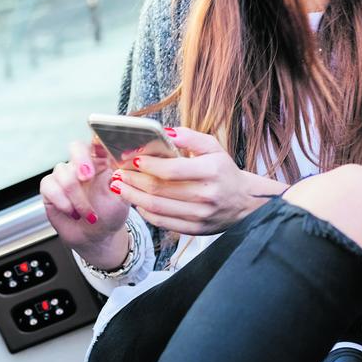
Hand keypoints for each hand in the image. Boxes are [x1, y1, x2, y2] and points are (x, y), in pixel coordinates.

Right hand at [40, 139, 128, 254]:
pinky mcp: (50, 188)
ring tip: (89, 215)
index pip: (98, 143)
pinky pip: (49, 186)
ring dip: (77, 197)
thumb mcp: (121, 200)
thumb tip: (116, 168)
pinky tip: (72, 212)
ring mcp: (65, 175)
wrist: (95, 237)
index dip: (97, 141)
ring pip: (63, 172)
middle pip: (75, 147)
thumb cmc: (110, 216)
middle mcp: (82, 165)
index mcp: (102, 162)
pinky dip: (62, 201)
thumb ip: (118, 182)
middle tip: (87, 176)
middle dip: (81, 159)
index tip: (100, 148)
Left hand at [110, 126, 255, 234]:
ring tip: (119, 187)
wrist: (244, 202)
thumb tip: (164, 132)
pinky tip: (136, 201)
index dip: (148, 165)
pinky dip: (145, 212)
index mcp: (211, 171)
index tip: (132, 159)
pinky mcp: (195, 229)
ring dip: (133, 197)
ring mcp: (200, 215)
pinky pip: (162, 222)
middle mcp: (206, 195)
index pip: (171, 170)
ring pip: (157, 207)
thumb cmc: (224, 171)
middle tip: (118, 173)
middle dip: (133, 180)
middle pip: (159, 189)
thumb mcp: (213, 147)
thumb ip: (189, 137)